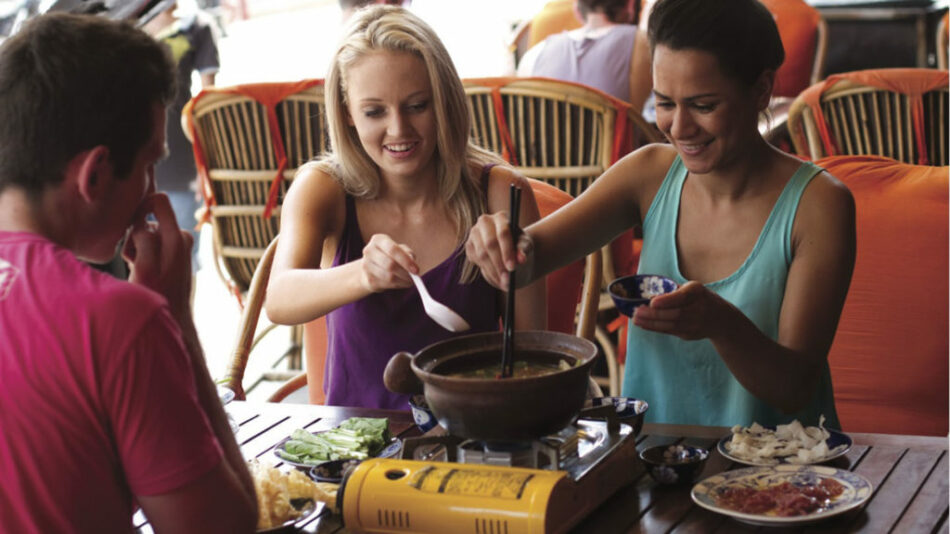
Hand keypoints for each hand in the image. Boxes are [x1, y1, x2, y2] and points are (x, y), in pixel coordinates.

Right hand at [122, 193, 192, 319]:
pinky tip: (141, 271)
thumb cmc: (157, 297)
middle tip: (132, 257)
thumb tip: (141, 222)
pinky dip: (141, 254)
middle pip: (148, 219)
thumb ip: (145, 240)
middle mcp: (181, 238)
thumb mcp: (145, 268)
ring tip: (137, 268)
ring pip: (146, 234)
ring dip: (136, 247)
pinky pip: (150, 246)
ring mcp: (178, 248)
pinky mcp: (171, 257)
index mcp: (178, 237)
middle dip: (134, 233)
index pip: (159, 201)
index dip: (140, 207)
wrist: (172, 321)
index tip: (128, 224)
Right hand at [359, 234, 416, 292]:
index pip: (393, 249)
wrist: (370, 268)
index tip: (416, 270)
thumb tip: (412, 262)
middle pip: (390, 264)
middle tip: (415, 277)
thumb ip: (408, 253)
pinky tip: (401, 282)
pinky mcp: (368, 279)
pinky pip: (386, 285)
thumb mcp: (400, 249)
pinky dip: (398, 285)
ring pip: (388, 277)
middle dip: (405, 272)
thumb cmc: (389, 256)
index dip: (406, 260)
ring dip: (403, 281)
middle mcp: (369, 251)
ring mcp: (366, 266)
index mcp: (378, 240)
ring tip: (410, 280)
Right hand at [464, 212, 529, 289]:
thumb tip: (521, 259)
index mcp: (501, 217)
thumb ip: (523, 250)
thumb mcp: (526, 246)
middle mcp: (484, 221)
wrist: (508, 247)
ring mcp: (474, 233)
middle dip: (499, 264)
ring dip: (493, 271)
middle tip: (507, 279)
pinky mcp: (469, 245)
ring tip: (504, 283)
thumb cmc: (519, 244)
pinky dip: (487, 271)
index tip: (512, 267)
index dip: (507, 251)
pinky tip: (497, 276)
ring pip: (481, 254)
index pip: (503, 233)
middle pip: (489, 244)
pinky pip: (475, 260)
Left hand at [632, 281, 726, 339]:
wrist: (720, 319)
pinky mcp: (689, 335)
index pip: (683, 297)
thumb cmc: (699, 298)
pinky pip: (669, 331)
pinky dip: (654, 327)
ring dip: (650, 322)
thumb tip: (647, 294)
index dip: (667, 301)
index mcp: (698, 292)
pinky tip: (642, 324)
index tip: (652, 302)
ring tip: (635, 319)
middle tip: (635, 311)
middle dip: (653, 314)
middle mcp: (699, 309)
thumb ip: (673, 291)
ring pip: (670, 325)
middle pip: (675, 314)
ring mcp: (695, 324)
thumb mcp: (691, 288)